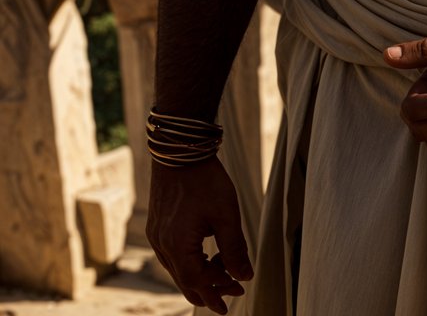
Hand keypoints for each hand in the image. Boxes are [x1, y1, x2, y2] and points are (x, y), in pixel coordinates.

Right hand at [146, 156, 251, 313]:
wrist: (179, 149)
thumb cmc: (204, 180)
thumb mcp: (226, 214)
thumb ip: (235, 249)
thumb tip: (245, 277)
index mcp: (178, 246)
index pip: (197, 283)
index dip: (216, 293)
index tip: (232, 300)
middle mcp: (162, 246)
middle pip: (185, 281)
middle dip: (210, 289)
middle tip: (233, 291)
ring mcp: (157, 237)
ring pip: (179, 270)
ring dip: (201, 275)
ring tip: (224, 270)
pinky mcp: (158, 227)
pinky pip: (173, 256)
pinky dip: (190, 262)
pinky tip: (206, 255)